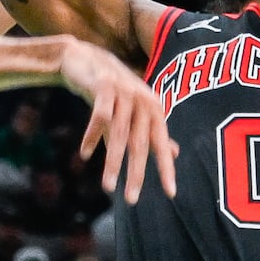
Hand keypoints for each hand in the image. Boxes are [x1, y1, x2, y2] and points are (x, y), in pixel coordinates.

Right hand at [58, 36, 178, 203]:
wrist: (86, 60)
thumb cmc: (113, 91)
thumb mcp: (134, 112)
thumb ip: (152, 133)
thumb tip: (174, 153)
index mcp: (154, 109)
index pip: (161, 143)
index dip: (166, 168)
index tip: (171, 193)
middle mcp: (143, 100)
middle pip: (140, 143)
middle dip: (136, 173)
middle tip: (132, 200)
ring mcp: (124, 92)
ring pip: (119, 134)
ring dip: (112, 162)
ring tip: (107, 187)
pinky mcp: (104, 86)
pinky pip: (99, 117)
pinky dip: (91, 137)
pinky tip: (84, 154)